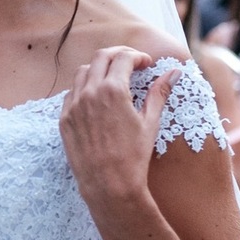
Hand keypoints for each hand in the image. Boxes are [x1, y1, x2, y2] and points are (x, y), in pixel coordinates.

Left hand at [60, 46, 178, 209]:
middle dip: (117, 55)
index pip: (123, 58)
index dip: (137, 56)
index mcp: (113, 90)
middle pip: (101, 57)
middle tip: (131, 63)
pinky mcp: (64, 118)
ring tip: (114, 79)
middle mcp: (89, 92)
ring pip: (83, 72)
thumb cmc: (133, 156)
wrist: (108, 184)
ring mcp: (73, 105)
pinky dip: (84, 88)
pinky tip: (97, 98)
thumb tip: (174, 72)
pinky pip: (71, 93)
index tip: (146, 64)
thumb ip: (159, 92)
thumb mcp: (150, 122)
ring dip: (99, 69)